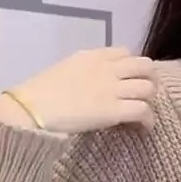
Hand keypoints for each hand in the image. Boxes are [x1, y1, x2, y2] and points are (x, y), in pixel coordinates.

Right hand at [0, 47, 158, 132]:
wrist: (29, 110)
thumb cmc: (39, 94)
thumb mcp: (64, 70)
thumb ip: (84, 72)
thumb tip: (94, 84)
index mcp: (91, 56)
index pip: (125, 52)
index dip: (132, 67)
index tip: (131, 80)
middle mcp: (106, 68)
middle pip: (145, 66)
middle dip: (150, 80)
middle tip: (146, 96)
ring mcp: (111, 89)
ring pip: (148, 88)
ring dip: (150, 101)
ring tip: (144, 114)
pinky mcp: (114, 110)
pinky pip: (143, 111)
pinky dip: (148, 121)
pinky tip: (143, 129)